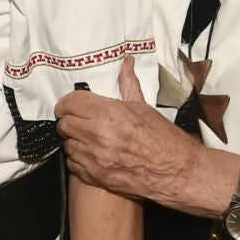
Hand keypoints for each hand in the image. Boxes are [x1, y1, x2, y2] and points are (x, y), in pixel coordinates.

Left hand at [57, 58, 213, 208]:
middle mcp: (97, 135)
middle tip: (82, 120)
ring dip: (75, 140)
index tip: (73, 104)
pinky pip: (73, 164)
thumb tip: (126, 62)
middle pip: (63, 124)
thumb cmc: (163, 138)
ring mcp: (94, 158)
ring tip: (89, 139)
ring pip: (67, 144)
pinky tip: (93, 155)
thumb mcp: (144, 107)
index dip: (69, 102)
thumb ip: (128, 84)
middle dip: (70, 120)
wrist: (176, 171)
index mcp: (108, 113)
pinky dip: (79, 159)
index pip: (70, 102)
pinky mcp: (94, 177)